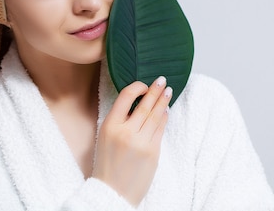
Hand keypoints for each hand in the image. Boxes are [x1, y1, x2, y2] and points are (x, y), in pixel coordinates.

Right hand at [93, 76, 171, 206]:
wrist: (112, 193)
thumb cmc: (107, 165)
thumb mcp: (105, 137)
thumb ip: (119, 120)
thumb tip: (138, 103)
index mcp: (109, 126)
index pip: (125, 96)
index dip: (137, 87)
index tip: (144, 85)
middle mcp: (126, 132)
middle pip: (144, 105)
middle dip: (155, 90)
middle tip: (162, 80)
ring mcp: (141, 142)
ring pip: (156, 115)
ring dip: (163, 101)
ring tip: (168, 91)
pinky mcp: (153, 152)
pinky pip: (161, 129)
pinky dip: (164, 118)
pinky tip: (166, 111)